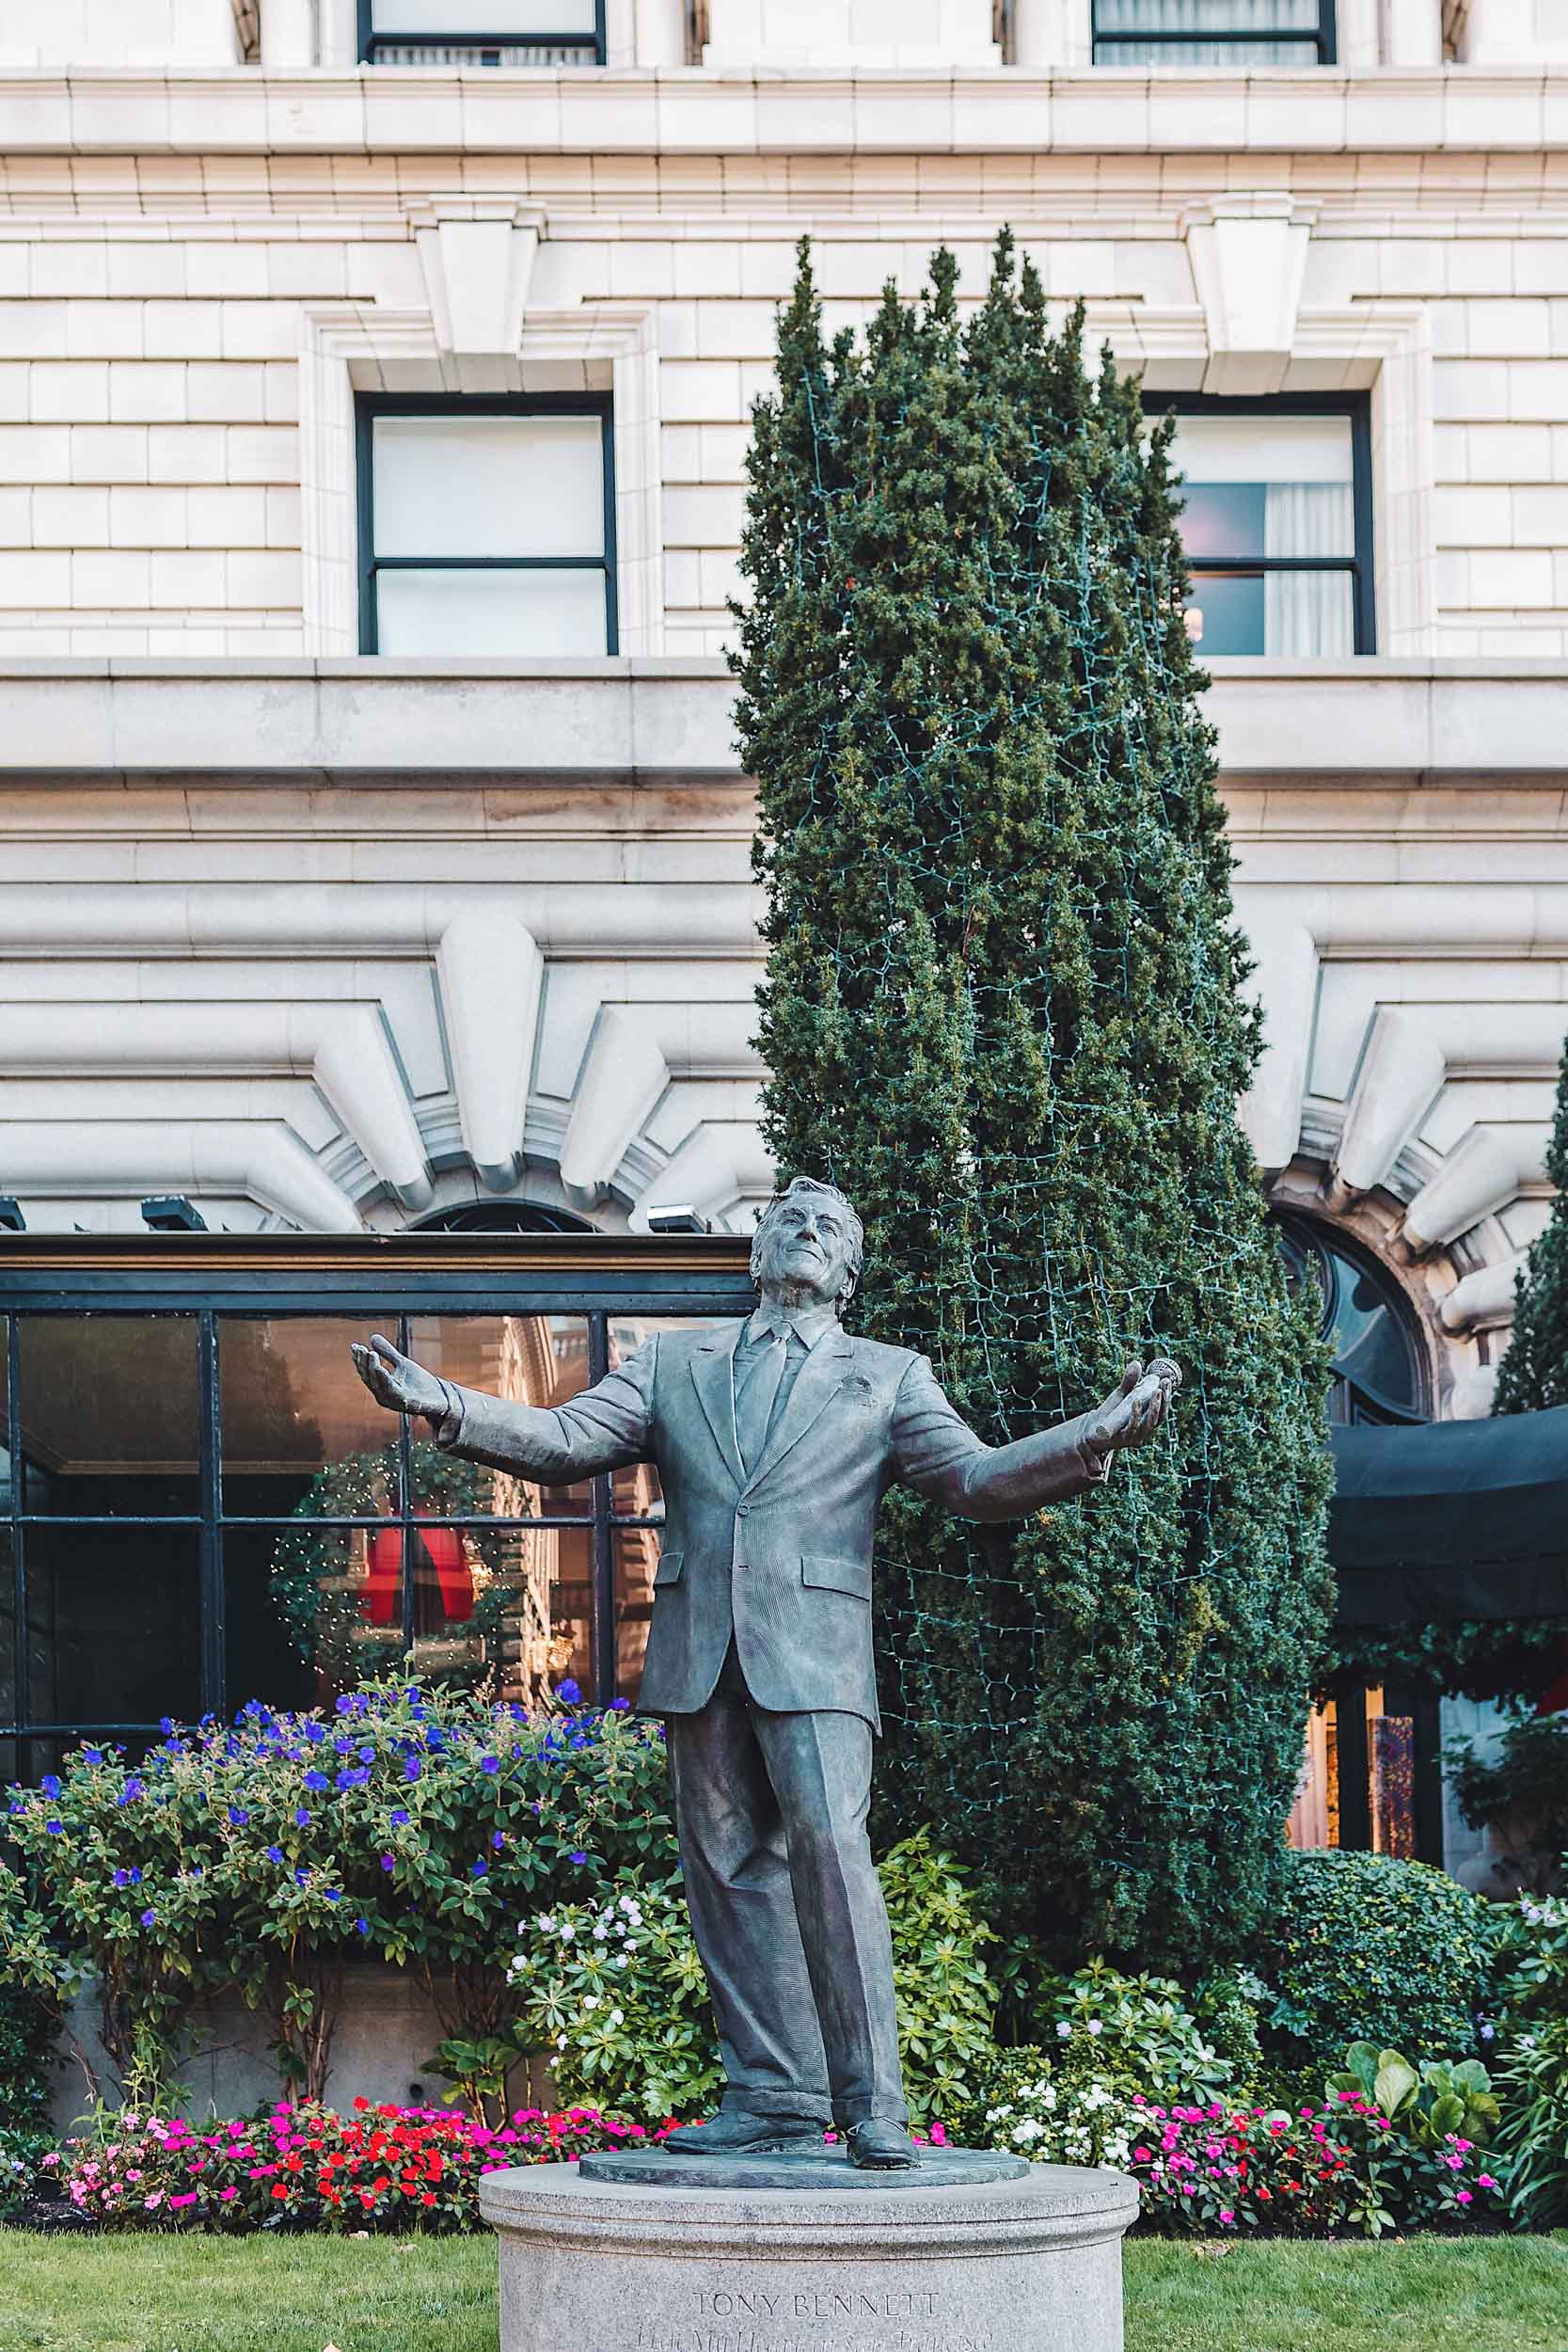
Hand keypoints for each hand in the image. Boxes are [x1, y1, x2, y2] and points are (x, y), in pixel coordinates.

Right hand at [350, 1333, 446, 1421]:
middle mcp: (383, 1395)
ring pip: (378, 1384)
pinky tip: (381, 1368)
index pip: (366, 1372)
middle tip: (361, 1348)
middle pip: (369, 1378)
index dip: (359, 1360)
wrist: (440, 1397)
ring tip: (370, 1353)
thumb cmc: (419, 1382)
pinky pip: (392, 1391)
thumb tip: (373, 1337)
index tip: (354, 1346)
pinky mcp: (406, 1403)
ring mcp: (393, 1400)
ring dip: (373, 1368)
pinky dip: (385, 1380)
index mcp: (381, 1386)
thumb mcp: (402, 1363)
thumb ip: (388, 1352)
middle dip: (363, 1363)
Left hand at [1079, 1357, 1180, 1472]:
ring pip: (1149, 1424)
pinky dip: (1136, 1414)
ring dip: (1154, 1407)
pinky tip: (1136, 1401)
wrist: (1092, 1429)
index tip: (1168, 1379)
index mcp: (1148, 1420)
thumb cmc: (1111, 1412)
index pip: (1162, 1409)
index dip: (1167, 1395)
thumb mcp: (1121, 1394)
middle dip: (1164, 1400)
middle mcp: (1145, 1430)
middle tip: (1165, 1383)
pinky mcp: (1122, 1440)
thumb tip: (1136, 1363)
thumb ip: (1129, 1381)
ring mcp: (1135, 1437)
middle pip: (1159, 1417)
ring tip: (1156, 1391)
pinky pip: (1132, 1427)